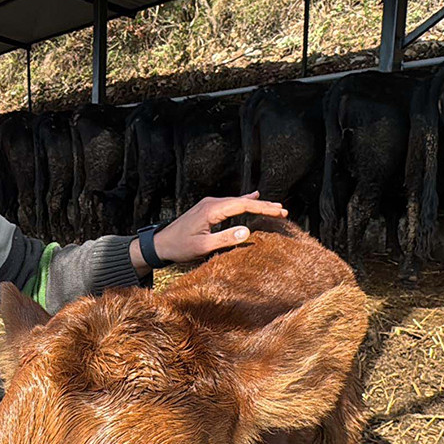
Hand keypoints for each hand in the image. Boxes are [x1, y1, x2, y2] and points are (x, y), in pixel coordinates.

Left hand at [130, 192, 288, 272]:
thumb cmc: (180, 247)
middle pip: (242, 201)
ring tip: (274, 207)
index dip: (263, 208)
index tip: (279, 211)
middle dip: (264, 205)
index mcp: (211, 210)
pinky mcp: (207, 209)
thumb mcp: (203, 247)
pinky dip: (244, 202)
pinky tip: (253, 196)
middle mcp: (211, 203)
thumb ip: (225, 238)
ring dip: (256, 204)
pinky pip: (230, 204)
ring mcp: (209, 204)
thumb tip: (247, 231)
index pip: (242, 205)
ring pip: (237, 201)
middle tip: (283, 210)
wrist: (160, 244)